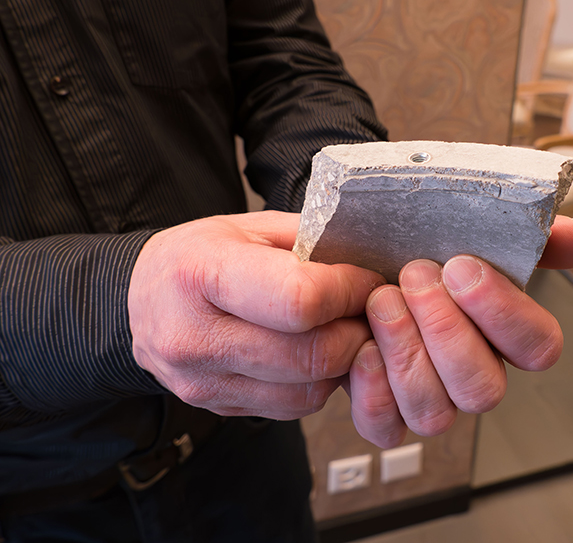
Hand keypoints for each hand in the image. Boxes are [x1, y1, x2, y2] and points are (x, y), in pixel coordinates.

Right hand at [128, 211, 384, 419]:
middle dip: (357, 332)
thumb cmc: (198, 257)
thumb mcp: (248, 227)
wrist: (137, 302)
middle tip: (367, 311)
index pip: (300, 300)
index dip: (349, 291)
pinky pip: (294, 407)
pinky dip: (318, 382)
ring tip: (342, 329)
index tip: (366, 280)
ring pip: (310, 390)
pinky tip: (314, 353)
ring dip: (343, 362)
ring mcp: (203, 383)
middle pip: (312, 355)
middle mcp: (195, 337)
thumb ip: (309, 239)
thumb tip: (371, 259)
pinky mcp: (218, 408)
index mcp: (200, 274)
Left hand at [346, 217, 572, 447]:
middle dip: (446, 331)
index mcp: (502, 330)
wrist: (347, 258)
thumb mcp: (472, 223)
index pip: (538, 347)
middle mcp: (472, 371)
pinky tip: (362, 345)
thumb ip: (534, 234)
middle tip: (414, 275)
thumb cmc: (413, 243)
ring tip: (382, 299)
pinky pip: (387, 428)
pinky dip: (372, 389)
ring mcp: (429, 397)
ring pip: (438, 414)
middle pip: (485, 389)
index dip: (504, 313)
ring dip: (407, 352)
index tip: (463, 266)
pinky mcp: (385, 410)